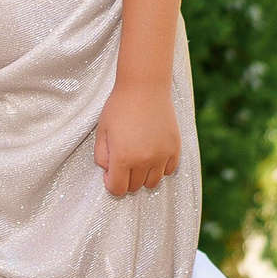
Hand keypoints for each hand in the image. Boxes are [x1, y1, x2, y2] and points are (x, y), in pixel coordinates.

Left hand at [93, 79, 180, 195]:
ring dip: (143, 176)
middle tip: (123, 161)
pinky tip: (152, 155)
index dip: (110, 184)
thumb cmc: (120, 107)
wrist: (145, 87)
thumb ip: (101, 157)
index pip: (117, 189)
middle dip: (125, 179)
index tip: (110, 172)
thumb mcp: (102, 132)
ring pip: (152, 183)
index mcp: (123, 158)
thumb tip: (109, 172)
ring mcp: (162, 156)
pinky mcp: (175, 149)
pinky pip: (168, 171)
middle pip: (134, 187)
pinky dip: (160, 168)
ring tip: (138, 159)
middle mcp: (144, 161)